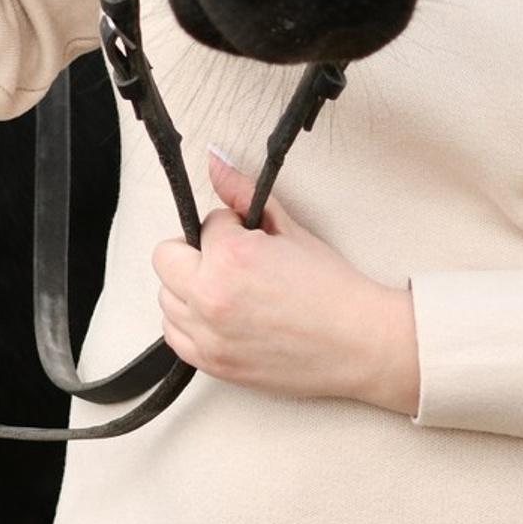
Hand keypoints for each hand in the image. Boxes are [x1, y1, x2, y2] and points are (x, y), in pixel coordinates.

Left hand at [153, 152, 420, 414]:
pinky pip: (174, 334)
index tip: (254, 237)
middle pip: (166, 257)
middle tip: (232, 258)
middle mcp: (209, 296)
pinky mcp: (210, 363)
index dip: (232, 225)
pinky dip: (191, 322)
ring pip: (165, 297)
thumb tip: (216, 161)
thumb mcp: (291, 230)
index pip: (206, 222)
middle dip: (197, 251)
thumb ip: (244, 192)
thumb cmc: (332, 289)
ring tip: (231, 288)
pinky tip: (224, 314)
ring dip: (190, 287)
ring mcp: (207, 335)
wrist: (357, 342)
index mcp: (230, 257)